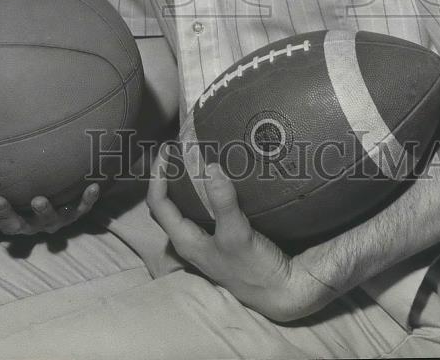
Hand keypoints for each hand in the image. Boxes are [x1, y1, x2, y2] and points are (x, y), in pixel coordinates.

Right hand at [0, 183, 100, 235]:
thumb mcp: (6, 183)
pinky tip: (94, 187)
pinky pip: (80, 211)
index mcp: (4, 220)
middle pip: (11, 225)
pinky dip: (86, 201)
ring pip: (45, 222)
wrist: (59, 208)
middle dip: (4, 214)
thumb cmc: (23, 189)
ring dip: (42, 212)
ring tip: (39, 200)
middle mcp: (25, 224)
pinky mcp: (71, 217)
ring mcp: (48, 223)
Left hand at [146, 144, 333, 321]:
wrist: (282, 290)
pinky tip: (217, 175)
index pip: (158, 203)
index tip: (167, 150)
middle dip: (168, 174)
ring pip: (185, 205)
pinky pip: (205, 207)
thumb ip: (223, 203)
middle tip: (177, 148)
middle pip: (167, 202)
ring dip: (185, 181)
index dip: (157, 174)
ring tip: (193, 155)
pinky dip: (205, 188)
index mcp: (185, 240)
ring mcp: (206, 238)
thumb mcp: (237, 235)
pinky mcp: (222, 235)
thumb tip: (210, 168)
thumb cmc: (254, 268)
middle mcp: (190, 239)